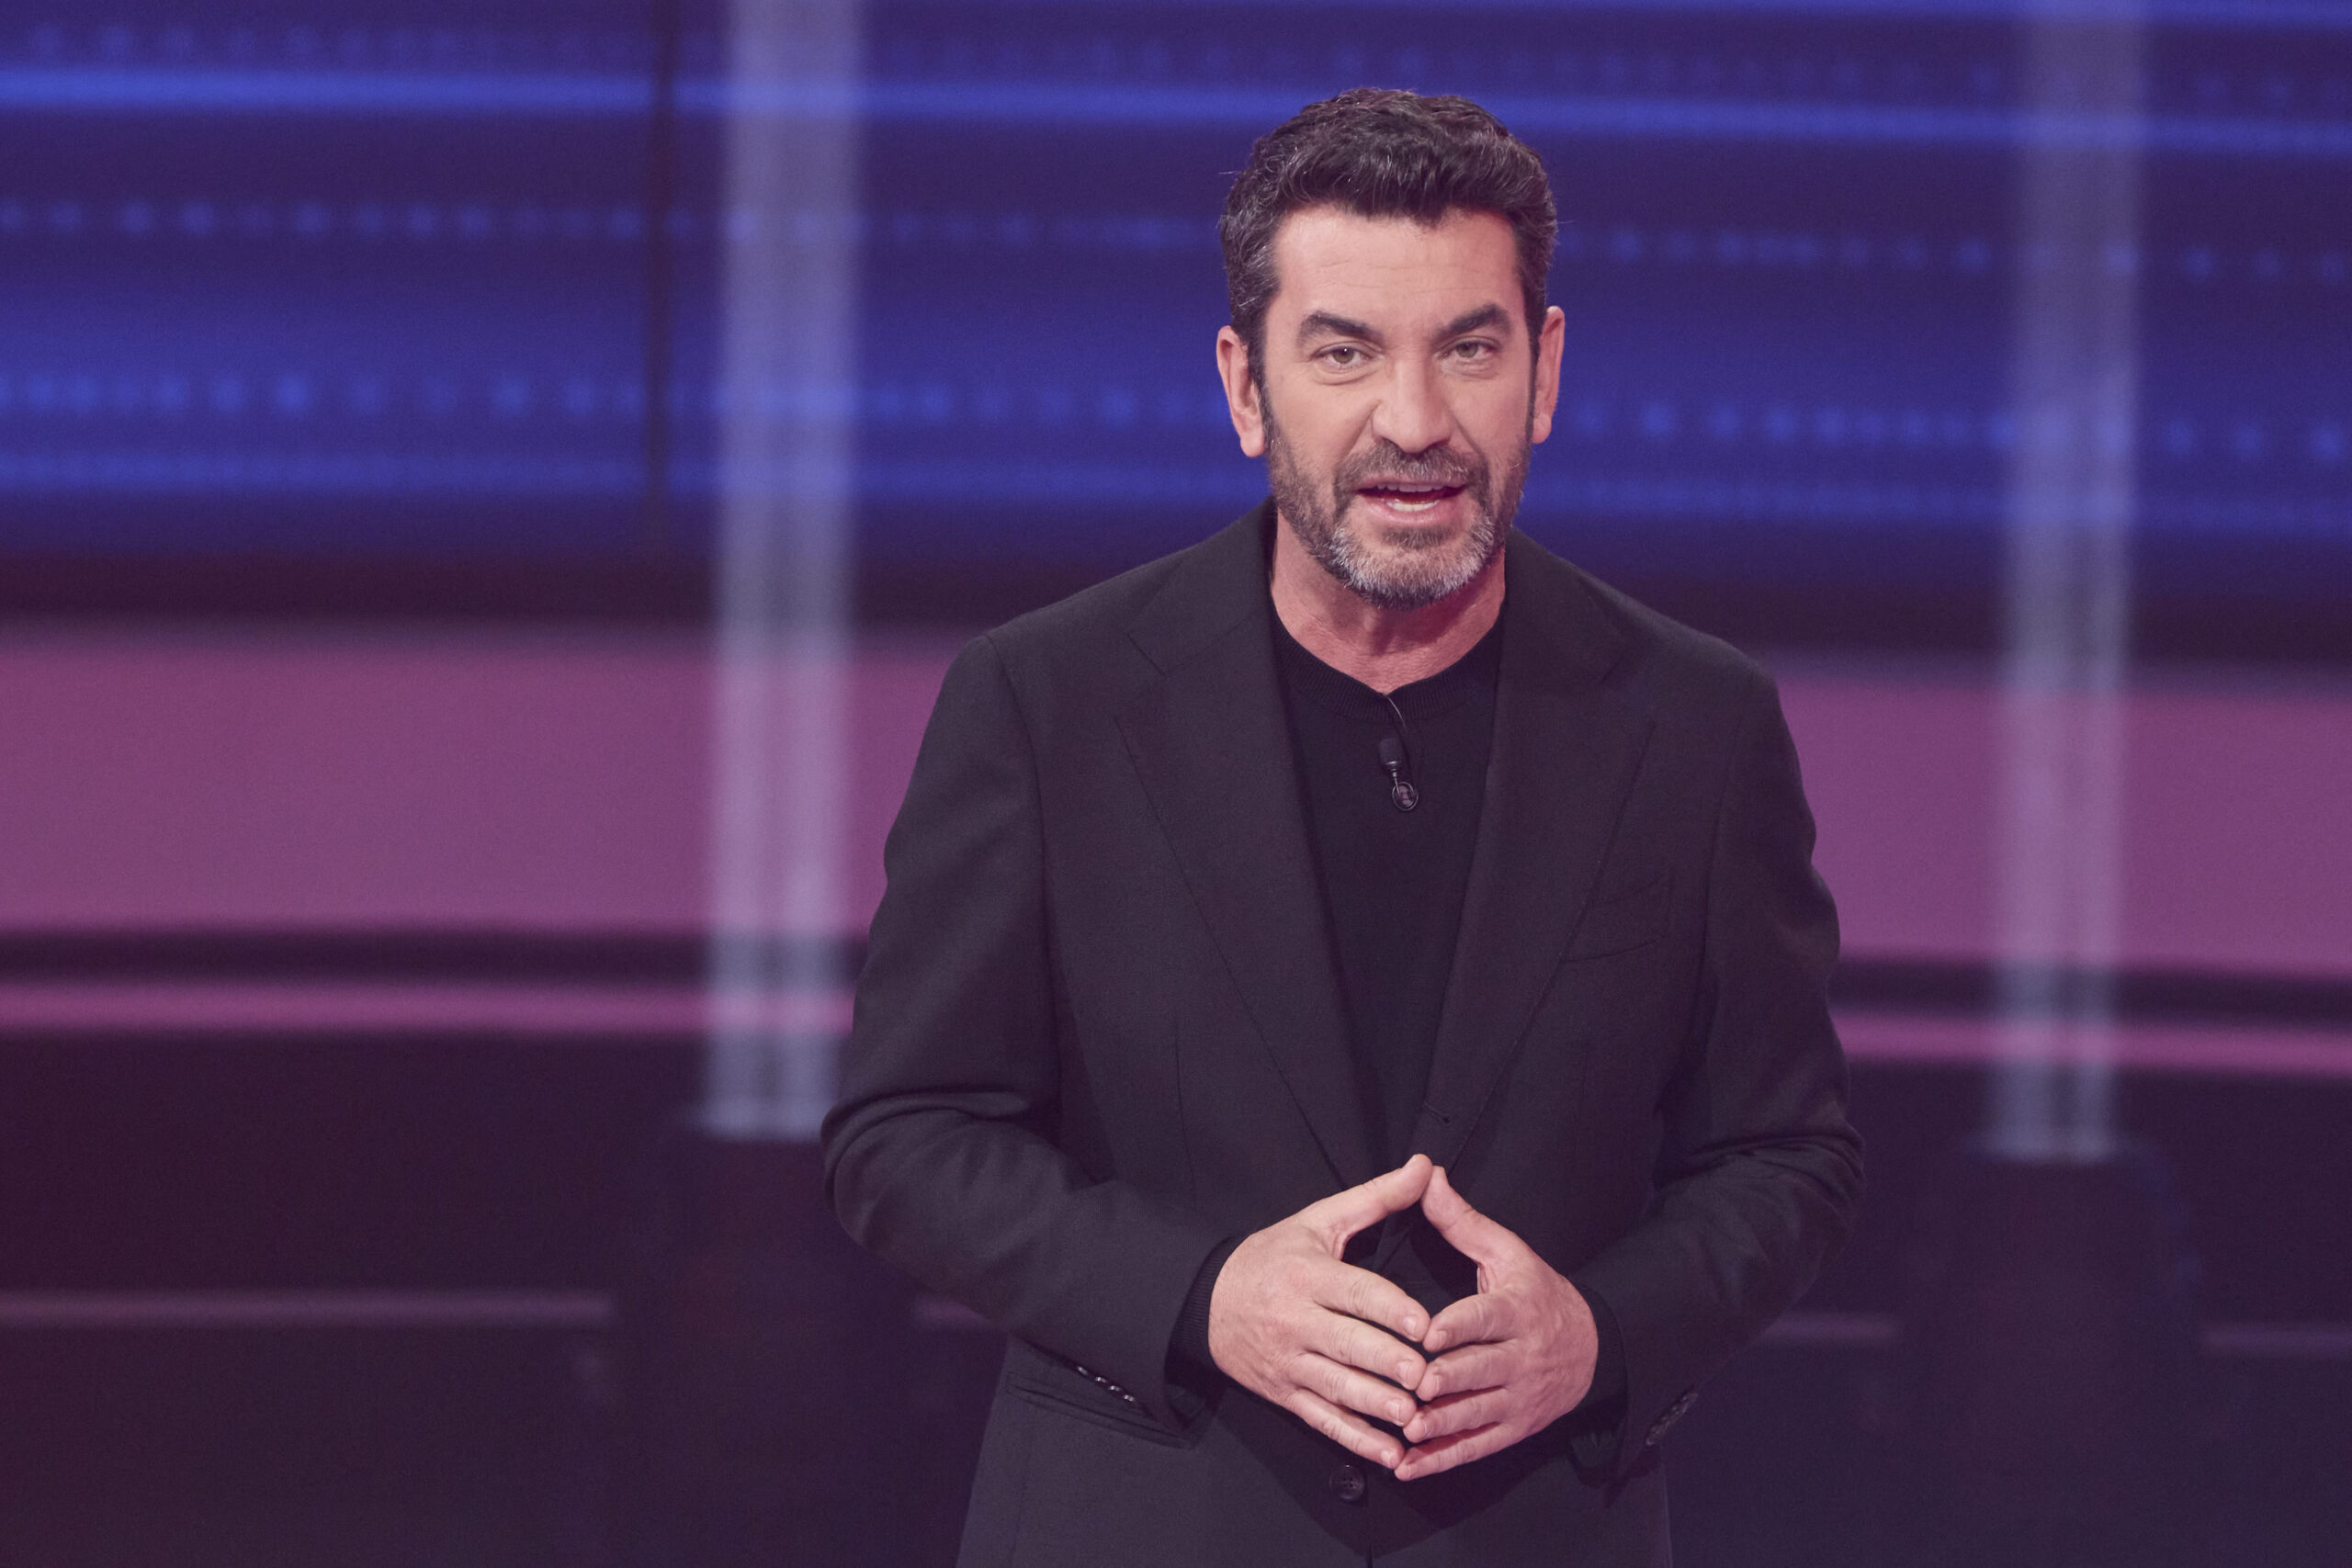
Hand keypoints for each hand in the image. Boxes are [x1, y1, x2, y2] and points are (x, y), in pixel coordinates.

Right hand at [1208, 1154, 1435, 1470]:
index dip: (1390, 1310)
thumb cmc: (1273, 1256)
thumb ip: (1378, 1196)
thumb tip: (1425, 1166)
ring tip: (1412, 1415)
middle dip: (1387, 1363)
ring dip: (1376, 1405)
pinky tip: (1390, 1454)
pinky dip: (1357, 1440)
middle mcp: (1297, 1321)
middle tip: (1425, 1377)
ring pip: (1337, 1387)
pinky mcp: (1287, 1395)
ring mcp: (1290, 1363)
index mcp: (1308, 1275)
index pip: (1355, 1293)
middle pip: (1348, 1345)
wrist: (1207, 1301)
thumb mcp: (1319, 1220)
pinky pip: (1324, 1420)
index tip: (1424, 1325)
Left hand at [1395, 1166, 1597, 1480]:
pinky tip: (1407, 1466)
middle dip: (1445, 1381)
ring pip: (1477, 1414)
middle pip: (1479, 1372)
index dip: (1457, 1328)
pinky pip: (1476, 1446)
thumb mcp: (1507, 1252)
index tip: (1427, 1334)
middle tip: (1409, 1387)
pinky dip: (1442, 1459)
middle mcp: (1520, 1358)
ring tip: (1404, 1429)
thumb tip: (1425, 1174)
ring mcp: (1518, 1398)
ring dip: (1440, 1424)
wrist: (1591, 1347)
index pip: (1485, 1319)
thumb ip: (1462, 1221)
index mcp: (1516, 1310)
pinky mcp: (1513, 1429)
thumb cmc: (1536, 1292)